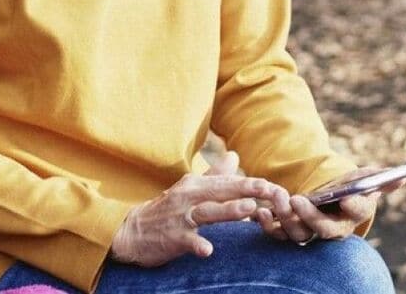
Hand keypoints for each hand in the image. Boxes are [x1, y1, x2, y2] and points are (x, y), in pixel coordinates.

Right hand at [110, 152, 287, 266]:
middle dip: (246, 190)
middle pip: (220, 192)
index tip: (272, 184)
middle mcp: (188, 197)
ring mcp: (180, 218)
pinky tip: (209, 250)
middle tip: (269, 189)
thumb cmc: (167, 210)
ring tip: (249, 209)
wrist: (132, 232)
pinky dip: (197, 245)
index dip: (249, 183)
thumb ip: (214, 174)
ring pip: (207, 213)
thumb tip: (235, 155)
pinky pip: (186, 241)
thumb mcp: (189, 188)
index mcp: (195, 185)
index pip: (227, 182)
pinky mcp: (172, 238)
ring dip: (228, 210)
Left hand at [253, 167, 405, 244]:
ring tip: (279, 197)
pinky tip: (261, 212)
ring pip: (300, 234)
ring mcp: (311, 231)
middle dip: (311, 217)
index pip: (358, 213)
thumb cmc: (348, 188)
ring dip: (287, 218)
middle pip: (325, 230)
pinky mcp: (290, 230)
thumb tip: (402, 177)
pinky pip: (278, 234)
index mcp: (354, 214)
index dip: (354, 207)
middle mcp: (333, 228)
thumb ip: (381, 180)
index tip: (347, 198)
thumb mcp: (364, 180)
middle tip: (299, 199)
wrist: (327, 198)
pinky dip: (268, 226)